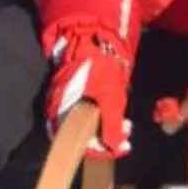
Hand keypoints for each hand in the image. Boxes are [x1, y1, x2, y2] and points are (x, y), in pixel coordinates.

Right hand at [45, 27, 131, 160]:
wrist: (92, 39)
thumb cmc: (99, 69)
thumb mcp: (110, 99)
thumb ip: (111, 126)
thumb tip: (114, 148)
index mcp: (63, 115)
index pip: (80, 145)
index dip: (103, 149)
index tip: (123, 146)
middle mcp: (60, 112)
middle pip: (83, 137)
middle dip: (107, 138)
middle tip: (127, 132)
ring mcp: (66, 102)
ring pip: (86, 125)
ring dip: (106, 127)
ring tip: (126, 124)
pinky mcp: (73, 94)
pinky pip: (86, 113)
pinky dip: (102, 116)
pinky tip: (115, 113)